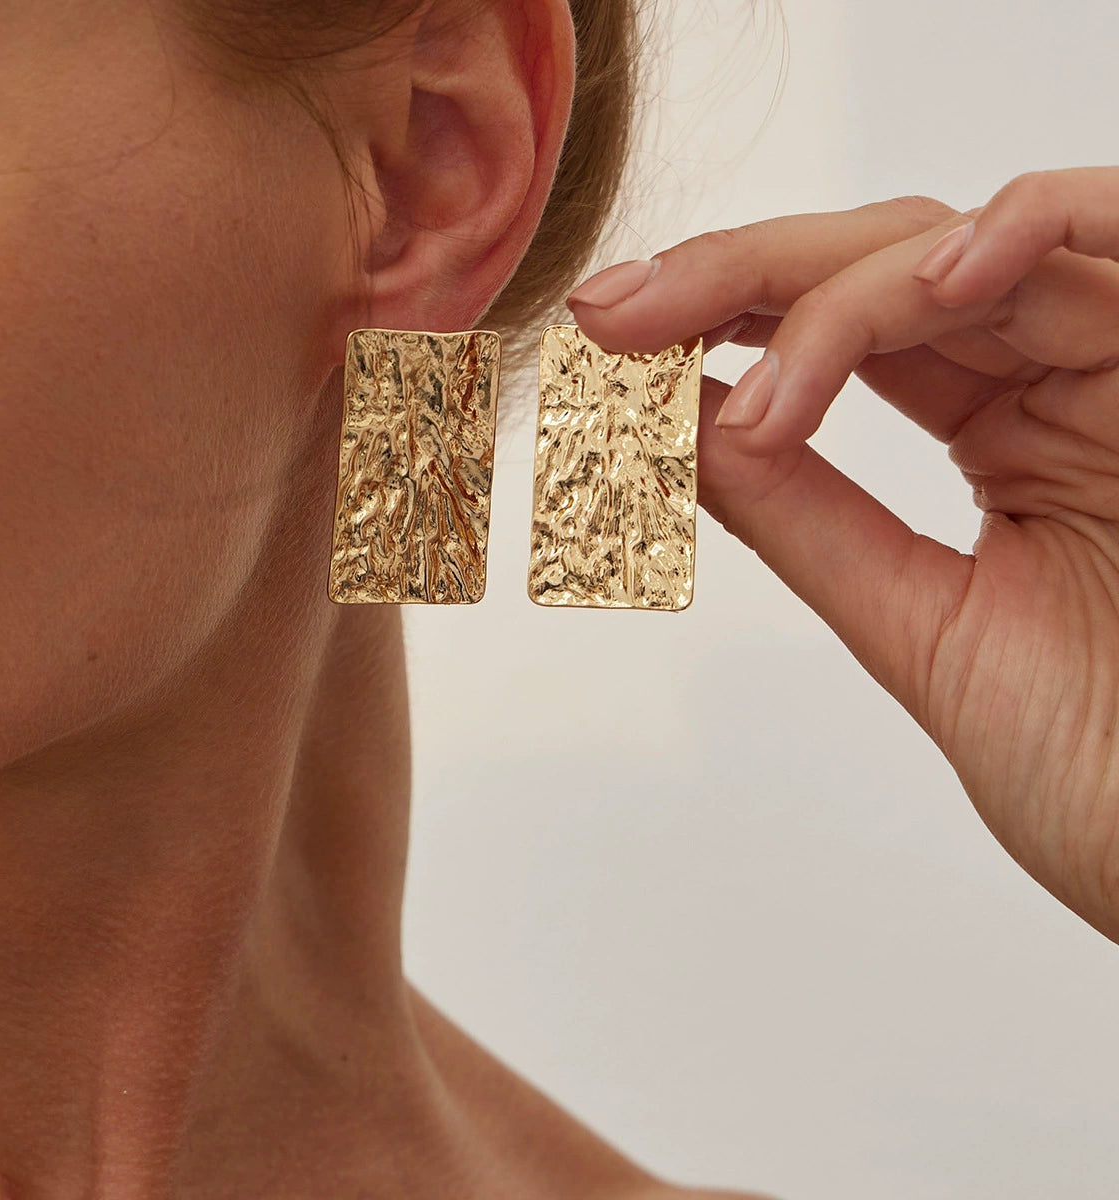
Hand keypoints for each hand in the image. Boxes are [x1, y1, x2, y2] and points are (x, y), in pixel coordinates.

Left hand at [569, 170, 1118, 944]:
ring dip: (820, 284)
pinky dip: (1012, 234)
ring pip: (965, 249)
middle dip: (735, 277)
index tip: (612, 341)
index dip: (725, 318)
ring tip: (702, 339)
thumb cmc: (1106, 770)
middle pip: (885, 266)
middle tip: (615, 312)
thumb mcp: (919, 623)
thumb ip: (806, 520)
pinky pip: (1108, 236)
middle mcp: (1062, 379)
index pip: (848, 332)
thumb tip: (685, 435)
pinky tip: (921, 283)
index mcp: (1006, 434)